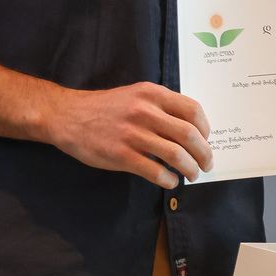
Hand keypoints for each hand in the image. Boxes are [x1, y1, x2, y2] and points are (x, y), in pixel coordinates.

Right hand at [47, 82, 213, 188]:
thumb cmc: (106, 107)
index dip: (206, 129)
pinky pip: (155, 171)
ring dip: (190, 169)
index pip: (193, 110)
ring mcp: (133, 134)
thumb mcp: (136, 94)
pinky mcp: (121, 156)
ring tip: (192, 175)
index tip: (207, 140)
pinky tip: (170, 182)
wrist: (68, 116)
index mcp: (152, 94)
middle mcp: (145, 111)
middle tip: (207, 164)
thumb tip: (190, 128)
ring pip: (175, 155)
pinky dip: (169, 180)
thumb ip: (161, 106)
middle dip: (204, 153)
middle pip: (189, 135)